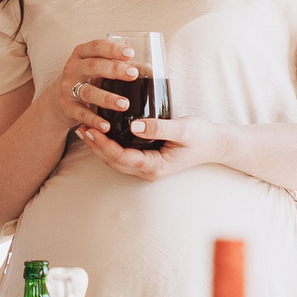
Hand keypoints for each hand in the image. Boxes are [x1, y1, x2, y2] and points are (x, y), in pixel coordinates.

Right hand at [47, 38, 138, 138]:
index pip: (96, 47)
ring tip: (124, 104)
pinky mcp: (67, 107)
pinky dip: (94, 120)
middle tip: (133, 75)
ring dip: (107, 98)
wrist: (58, 99)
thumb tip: (151, 70)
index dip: (112, 49)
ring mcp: (68, 88)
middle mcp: (73, 68)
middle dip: (114, 70)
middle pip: (93, 66)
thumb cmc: (88, 79)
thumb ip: (121, 67)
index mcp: (82, 54)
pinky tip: (107, 126)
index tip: (130, 53)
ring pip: (88, 92)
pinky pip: (82, 114)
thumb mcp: (100, 70)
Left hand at [80, 115, 219, 181]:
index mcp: (156, 166)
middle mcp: (149, 171)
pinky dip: (110, 145)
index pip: (121, 157)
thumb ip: (158, 127)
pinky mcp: (148, 160)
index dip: (103, 145)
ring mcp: (148, 168)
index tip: (91, 129)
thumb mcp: (183, 129)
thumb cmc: (201, 136)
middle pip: (114, 162)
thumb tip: (134, 126)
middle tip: (81, 127)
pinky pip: (123, 156)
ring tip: (85, 129)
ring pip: (116, 161)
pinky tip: (104, 131)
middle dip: (96, 146)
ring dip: (100, 146)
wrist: (216, 144)